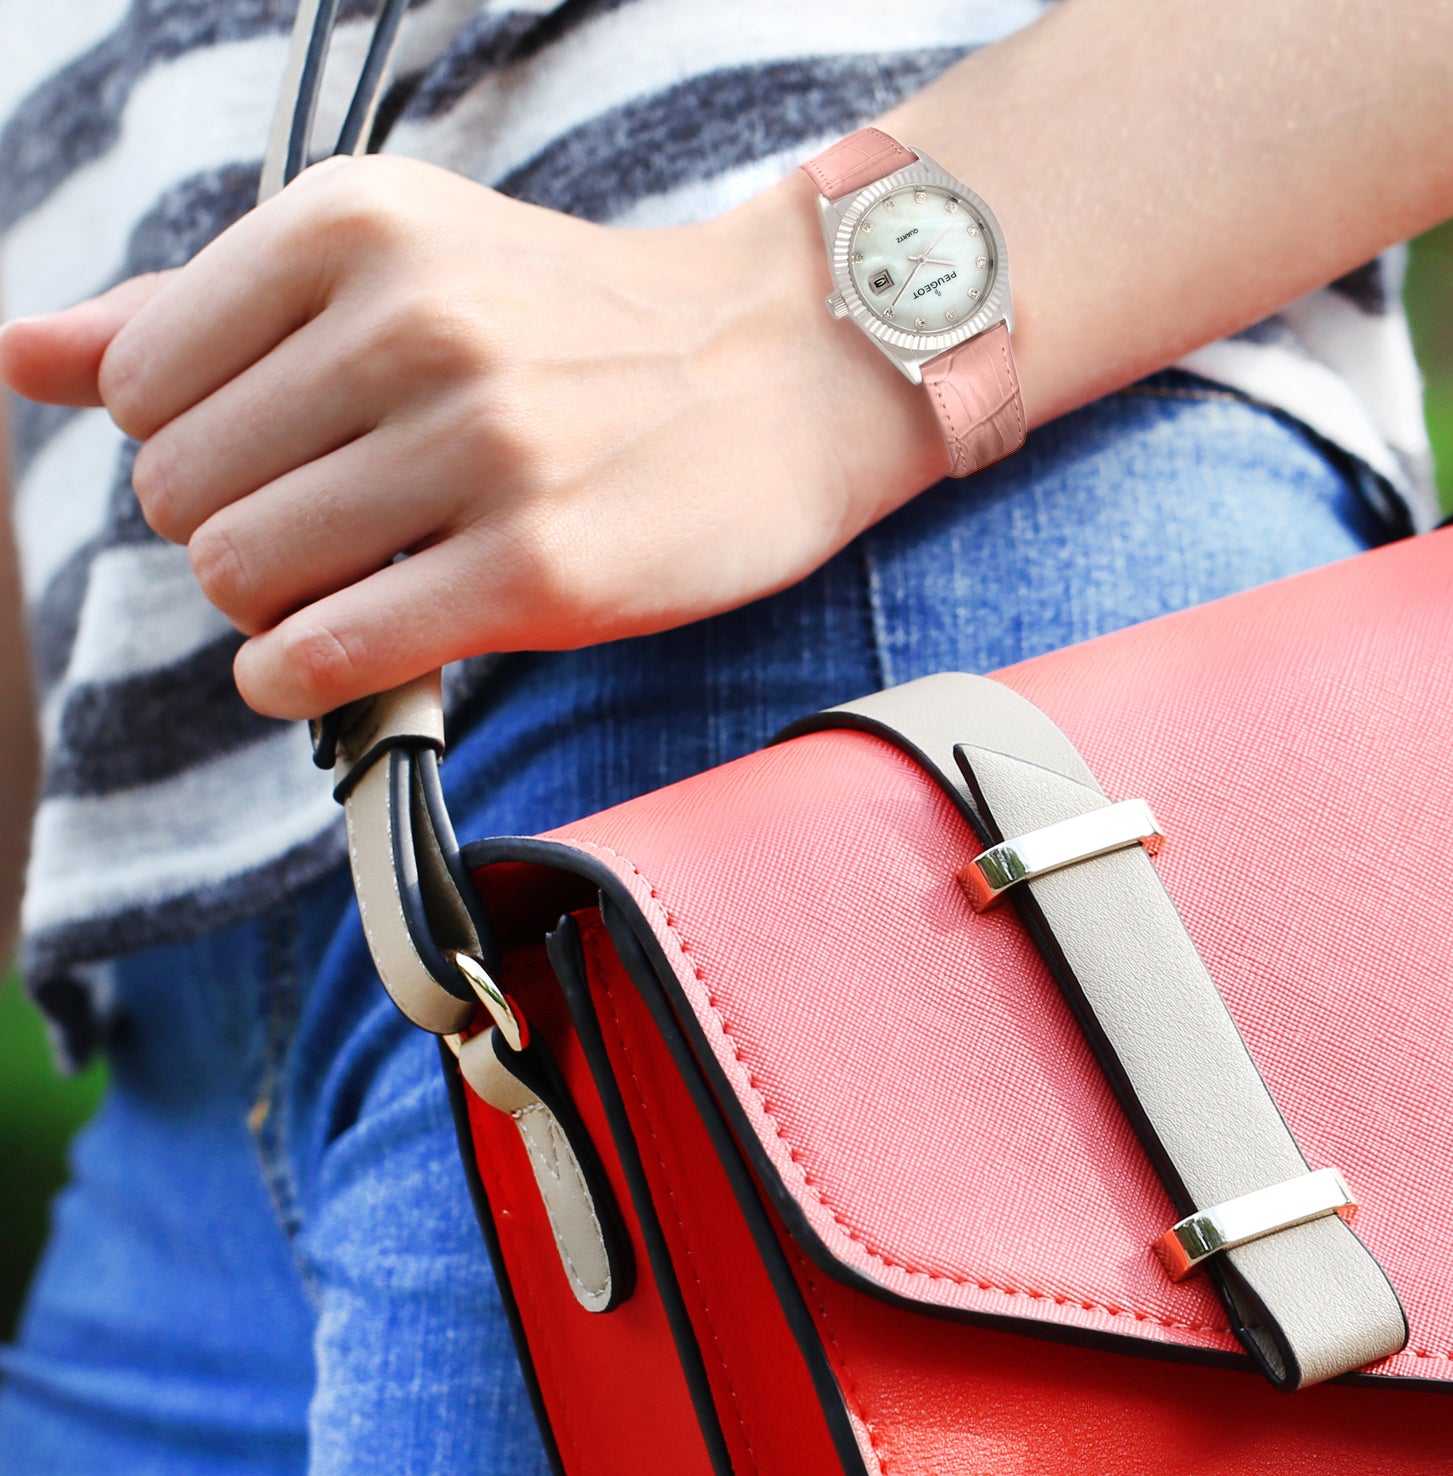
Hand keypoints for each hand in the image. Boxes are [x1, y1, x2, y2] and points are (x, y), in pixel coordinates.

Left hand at [0, 155, 940, 718]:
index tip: (279, 463)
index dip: (194, 447)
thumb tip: (20, 351)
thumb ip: (202, 308)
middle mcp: (414, 325)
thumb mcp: (399, 262)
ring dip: (273, 608)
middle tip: (327, 533)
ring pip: (242, 577)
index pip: (141, 385)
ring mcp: (484, 451)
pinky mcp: (540, 572)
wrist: (784, 373)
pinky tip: (334, 661)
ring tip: (353, 585)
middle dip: (231, 534)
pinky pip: (328, 656)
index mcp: (356, 227)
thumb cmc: (580, 326)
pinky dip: (298, 680)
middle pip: (181, 493)